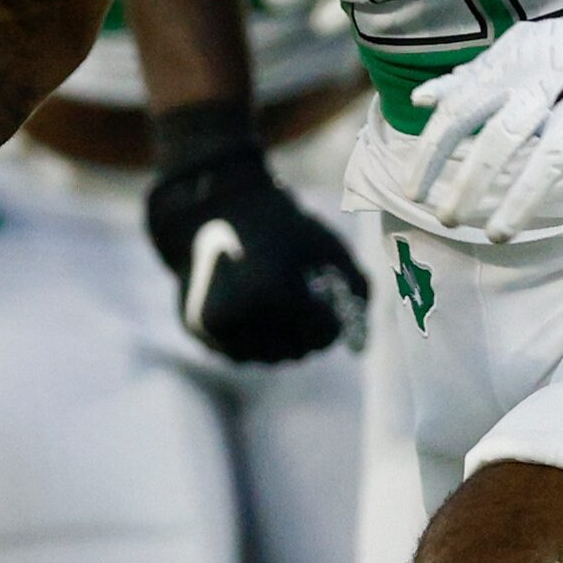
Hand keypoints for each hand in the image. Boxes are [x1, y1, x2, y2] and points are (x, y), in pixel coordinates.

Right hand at [146, 144, 367, 361]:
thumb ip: (354, 288)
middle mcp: (244, 316)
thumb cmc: (276, 223)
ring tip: (278, 305)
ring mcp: (218, 327)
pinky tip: (253, 309)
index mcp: (277, 293)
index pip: (325, 332)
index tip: (325, 300)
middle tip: (303, 305)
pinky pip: (239, 352)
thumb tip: (363, 340)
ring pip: (269, 356)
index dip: (332, 318)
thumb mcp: (325, 244)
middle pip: (299, 349)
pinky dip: (251, 340)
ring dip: (282, 340)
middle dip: (309, 331)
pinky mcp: (200, 331)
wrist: (211, 206)